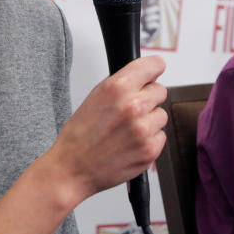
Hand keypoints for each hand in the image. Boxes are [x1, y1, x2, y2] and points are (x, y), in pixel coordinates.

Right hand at [48, 56, 167, 201]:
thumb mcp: (96, 96)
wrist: (72, 168)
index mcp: (118, 88)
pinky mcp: (150, 150)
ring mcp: (144, 129)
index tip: (153, 72)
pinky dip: (149, 140)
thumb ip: (122, 82)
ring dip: (149, 120)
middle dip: (149, 98)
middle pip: (161, 91)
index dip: (153, 69)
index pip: (155, 64)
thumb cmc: (80, 134)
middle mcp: (133, 106)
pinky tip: (130, 143)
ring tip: (128, 130)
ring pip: (161, 115)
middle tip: (132, 109)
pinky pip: (161, 136)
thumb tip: (145, 75)